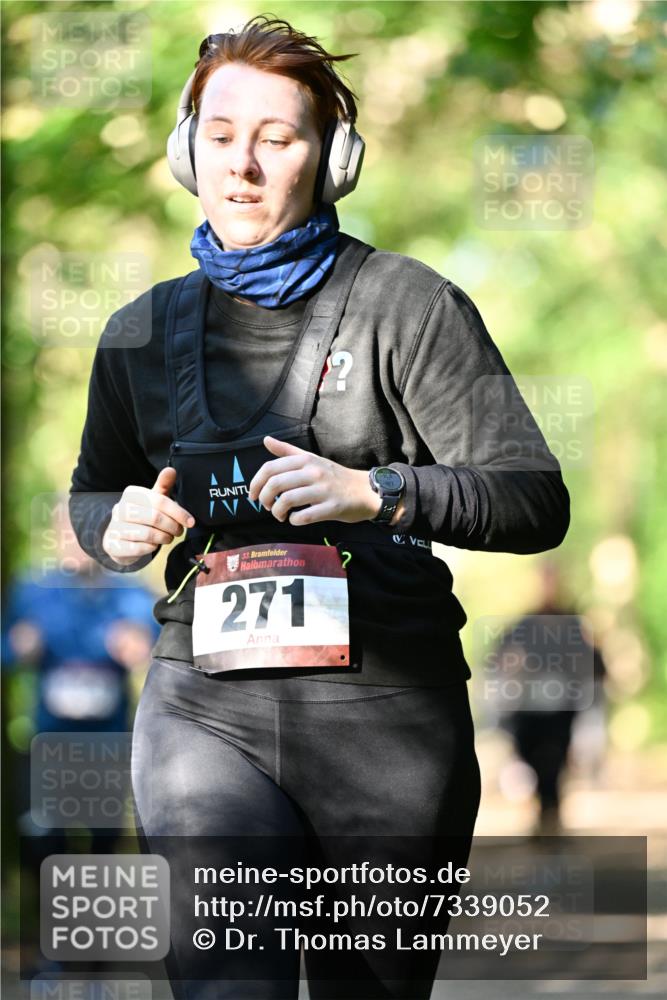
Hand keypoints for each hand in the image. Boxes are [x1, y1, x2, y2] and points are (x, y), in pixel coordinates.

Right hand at [102, 468, 194, 566]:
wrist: (118, 537)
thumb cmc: (140, 516)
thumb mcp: (152, 500)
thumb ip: (163, 486)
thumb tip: (170, 470)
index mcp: (131, 494)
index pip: (160, 501)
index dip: (178, 512)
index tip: (190, 522)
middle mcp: (119, 508)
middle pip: (155, 517)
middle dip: (172, 526)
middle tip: (179, 531)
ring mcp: (115, 527)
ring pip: (148, 534)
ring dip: (164, 538)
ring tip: (168, 537)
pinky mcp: (114, 545)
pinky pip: (139, 548)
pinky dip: (152, 547)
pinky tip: (154, 545)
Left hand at [248, 436, 382, 526]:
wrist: (364, 490)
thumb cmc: (334, 476)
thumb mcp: (311, 459)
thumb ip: (287, 451)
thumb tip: (266, 440)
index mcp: (305, 460)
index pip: (270, 468)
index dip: (256, 483)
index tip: (253, 495)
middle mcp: (313, 472)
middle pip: (276, 484)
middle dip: (264, 499)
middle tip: (267, 507)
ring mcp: (324, 490)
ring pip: (288, 500)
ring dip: (278, 512)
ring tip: (280, 515)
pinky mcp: (332, 507)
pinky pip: (305, 516)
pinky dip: (294, 520)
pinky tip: (295, 519)